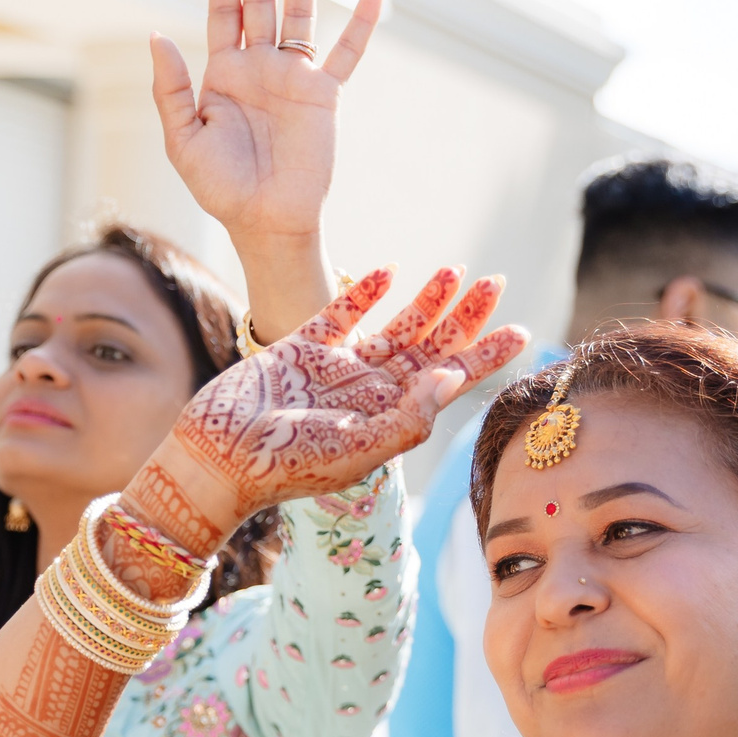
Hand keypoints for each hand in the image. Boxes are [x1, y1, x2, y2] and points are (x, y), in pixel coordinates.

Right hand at [126, 266, 526, 550]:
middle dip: (464, 317)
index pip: (449, 382)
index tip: (521, 332)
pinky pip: (341, 315)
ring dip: (425, 300)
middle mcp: (370, 393)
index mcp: (390, 420)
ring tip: (454, 270)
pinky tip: (389, 270)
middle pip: (430, 348)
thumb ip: (408, 418)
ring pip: (393, 328)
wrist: (215, 457)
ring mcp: (336, 370)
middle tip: (494, 282)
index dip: (485, 357)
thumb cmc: (284, 466)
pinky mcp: (299, 349)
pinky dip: (364, 292)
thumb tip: (451, 379)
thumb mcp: (357, 450)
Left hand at [150, 0, 382, 248]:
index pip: (224, 11)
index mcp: (223, 74)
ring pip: (300, 16)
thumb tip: (156, 35)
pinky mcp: (324, 97)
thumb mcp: (182, 140)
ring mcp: (294, 80)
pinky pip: (347, 54)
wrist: (266, 223)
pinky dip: (361, 25)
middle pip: (260, 2)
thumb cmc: (220, 189)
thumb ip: (169, 89)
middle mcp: (260, 68)